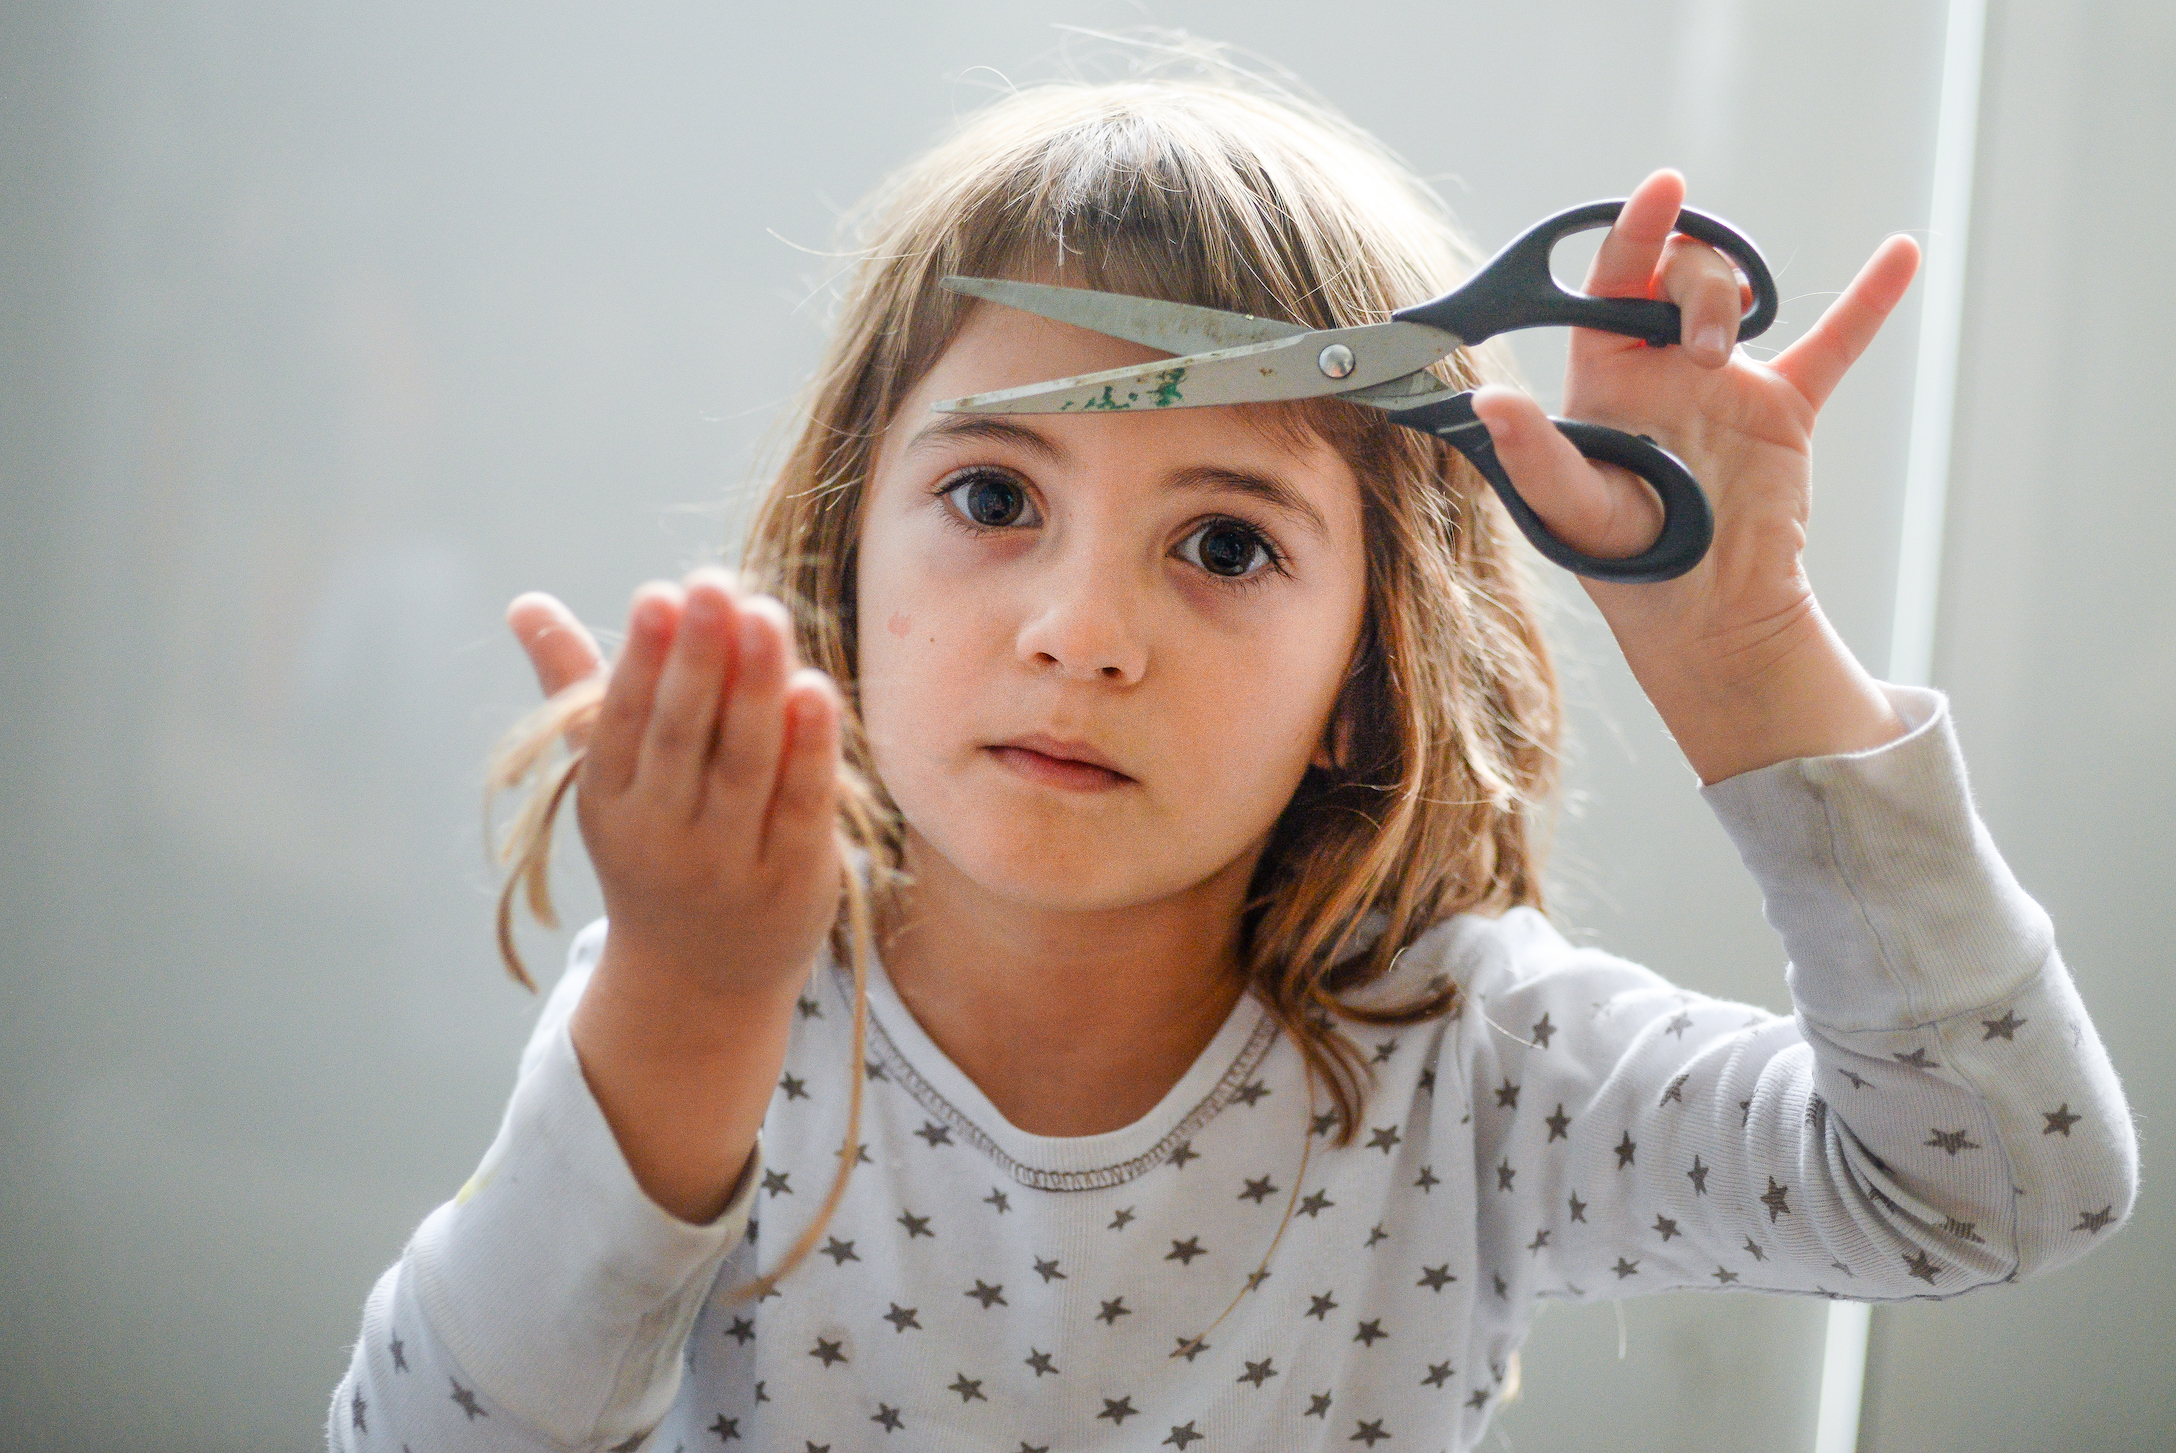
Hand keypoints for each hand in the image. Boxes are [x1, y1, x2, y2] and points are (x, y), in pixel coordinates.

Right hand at [519, 572, 842, 1221]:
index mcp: (609, 800)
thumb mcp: (611, 778)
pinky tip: (817, 692)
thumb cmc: (657, 846)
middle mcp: (661, 833)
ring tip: (767, 615)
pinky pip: (801, 808)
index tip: (659, 593)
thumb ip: (579, 683)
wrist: (701, 979)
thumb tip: (524, 602)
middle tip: (715, 584)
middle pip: (680, 737)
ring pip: (742, 766)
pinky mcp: (793, 882)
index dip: (641, 659)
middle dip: (697, 659)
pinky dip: (810, 753)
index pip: (622, 721)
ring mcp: (727, 863)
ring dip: (756, 689)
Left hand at [1469, 169, 1920, 780]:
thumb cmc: (1624, 565)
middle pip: (1673, 273)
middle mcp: (1657, 366)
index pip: (1609, 281)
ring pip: (1735, 292)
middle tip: (1705, 346)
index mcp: (1602, 376)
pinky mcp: (1783, 409)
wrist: (1707, 615)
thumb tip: (1488, 403)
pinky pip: (1832, 344)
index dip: (1632, 228)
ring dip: (1733, 295)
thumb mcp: (1573, 510)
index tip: (1662, 189)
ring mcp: (1723, 382)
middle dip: (1691, 280)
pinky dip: (1867, 302)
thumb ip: (1535, 454)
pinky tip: (1903, 253)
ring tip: (1727, 351)